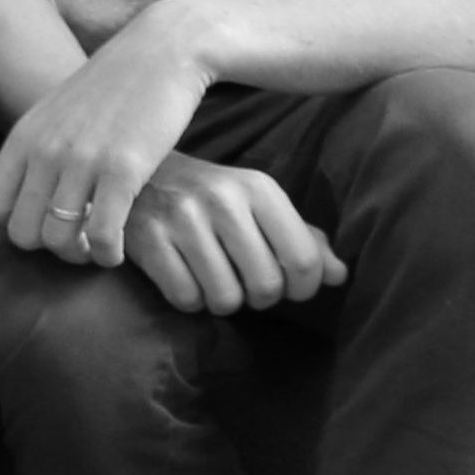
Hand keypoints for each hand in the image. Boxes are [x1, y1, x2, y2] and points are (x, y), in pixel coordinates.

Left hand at [0, 2, 214, 266]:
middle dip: (49, 249)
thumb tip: (26, 191)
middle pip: (21, 234)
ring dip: (81, 257)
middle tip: (79, 242)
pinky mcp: (123, 169)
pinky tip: (121, 250)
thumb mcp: (58, 112)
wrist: (163, 51)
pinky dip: (109, 254)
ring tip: (99, 247)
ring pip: (58, 242)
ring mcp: (81, 160)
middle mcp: (44, 150)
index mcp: (23, 137)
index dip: (15, 225)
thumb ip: (37, 148)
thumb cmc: (114, 88)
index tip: (46, 222)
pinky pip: (102, 235)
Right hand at [107, 153, 350, 313]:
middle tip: (246, 285)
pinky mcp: (146, 239)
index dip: (303, 288)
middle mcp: (221, 199)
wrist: (134, 173)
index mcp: (258, 187)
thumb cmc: (208, 196)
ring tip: (214, 282)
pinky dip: (189, 300)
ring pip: (225, 298)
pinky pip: (185, 298)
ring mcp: (180, 218)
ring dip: (222, 301)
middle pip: (265, 285)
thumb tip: (340, 276)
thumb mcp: (256, 205)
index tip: (289, 288)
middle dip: (260, 298)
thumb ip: (301, 238)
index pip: (303, 260)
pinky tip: (185, 279)